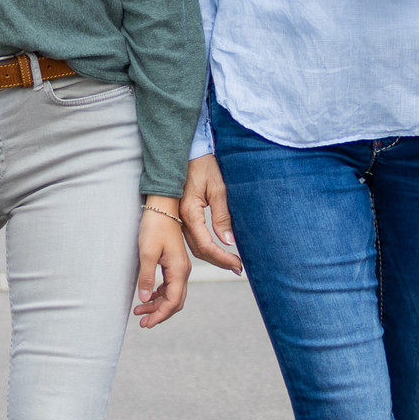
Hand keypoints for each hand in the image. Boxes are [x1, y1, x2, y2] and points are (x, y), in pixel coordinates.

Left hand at [134, 199, 189, 327]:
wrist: (162, 205)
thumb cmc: (154, 226)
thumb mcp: (147, 252)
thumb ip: (147, 277)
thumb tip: (145, 299)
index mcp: (179, 270)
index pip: (172, 301)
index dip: (160, 315)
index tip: (146, 323)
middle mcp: (183, 270)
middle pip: (175, 301)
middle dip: (159, 313)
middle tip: (142, 322)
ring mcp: (180, 266)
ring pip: (172, 293)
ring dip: (158, 304)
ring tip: (140, 311)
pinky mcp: (174, 261)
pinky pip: (170, 284)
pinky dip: (159, 294)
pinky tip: (148, 296)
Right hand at [180, 155, 240, 274]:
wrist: (188, 151)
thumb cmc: (203, 166)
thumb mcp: (218, 188)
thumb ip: (222, 216)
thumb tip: (229, 241)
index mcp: (190, 212)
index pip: (206, 245)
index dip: (222, 258)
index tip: (238, 264)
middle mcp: (182, 218)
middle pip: (199, 250)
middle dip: (219, 262)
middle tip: (238, 268)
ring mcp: (180, 217)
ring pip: (194, 246)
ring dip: (212, 257)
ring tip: (230, 263)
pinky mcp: (183, 215)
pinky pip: (192, 237)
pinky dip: (205, 247)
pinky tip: (217, 250)